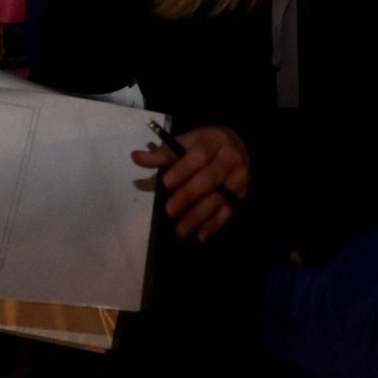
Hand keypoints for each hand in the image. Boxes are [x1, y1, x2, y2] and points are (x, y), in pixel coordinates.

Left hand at [130, 125, 248, 241]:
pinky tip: (199, 236)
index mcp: (214, 141)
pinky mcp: (241, 196)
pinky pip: (228, 212)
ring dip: (198, 216)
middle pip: (210, 178)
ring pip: (219, 199)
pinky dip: (213, 225)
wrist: (239, 146)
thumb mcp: (186, 143)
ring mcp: (238, 179)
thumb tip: (136, 157)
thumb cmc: (205, 145)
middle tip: (169, 212)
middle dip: (189, 196)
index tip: (165, 183)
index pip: (200, 154)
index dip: (183, 169)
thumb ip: (162, 154)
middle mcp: (230, 159)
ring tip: (180, 231)